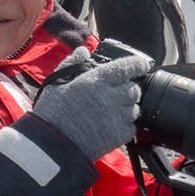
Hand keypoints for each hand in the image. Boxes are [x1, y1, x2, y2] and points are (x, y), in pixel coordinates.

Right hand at [32, 46, 150, 161]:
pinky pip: (132, 126)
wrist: (53, 145)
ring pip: (135, 108)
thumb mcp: (57, 83)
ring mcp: (117, 117)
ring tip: (113, 109)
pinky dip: (126, 124)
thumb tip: (83, 51)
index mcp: (97, 81)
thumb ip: (72, 64)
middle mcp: (111, 97)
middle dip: (129, 88)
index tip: (141, 64)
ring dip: (128, 107)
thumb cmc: (53, 113)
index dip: (137, 65)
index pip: (126, 67)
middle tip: (118, 92)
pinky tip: (113, 124)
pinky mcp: (119, 135)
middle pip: (134, 89)